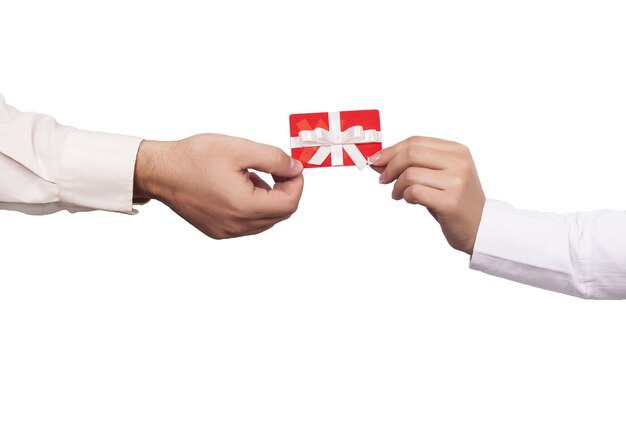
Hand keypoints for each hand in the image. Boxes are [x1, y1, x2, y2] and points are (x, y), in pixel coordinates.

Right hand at [133, 134, 303, 238]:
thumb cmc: (194, 158)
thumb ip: (274, 159)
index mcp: (244, 207)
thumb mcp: (240, 149)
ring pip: (265, 220)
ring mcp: (226, 231)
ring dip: (268, 198)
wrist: (160, 172)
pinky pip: (248, 223)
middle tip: (274, 168)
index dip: (296, 183)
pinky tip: (238, 187)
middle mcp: (237, 225)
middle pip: (280, 214)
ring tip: (249, 175)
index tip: (290, 167)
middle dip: (284, 190)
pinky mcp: (218, 231)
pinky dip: (253, 206)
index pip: (289, 204)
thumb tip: (296, 168)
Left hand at [369, 136, 484, 253]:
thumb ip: (413, 165)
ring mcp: (457, 182)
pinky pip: (414, 192)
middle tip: (383, 179)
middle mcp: (459, 162)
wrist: (479, 226)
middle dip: (390, 166)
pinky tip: (409, 200)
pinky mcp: (450, 202)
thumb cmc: (453, 200)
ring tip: (398, 194)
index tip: (376, 160)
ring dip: (397, 186)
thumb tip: (378, 161)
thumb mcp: (438, 175)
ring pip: (410, 174)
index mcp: (457, 151)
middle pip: (411, 154)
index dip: (391, 150)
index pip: (416, 142)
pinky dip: (405, 196)